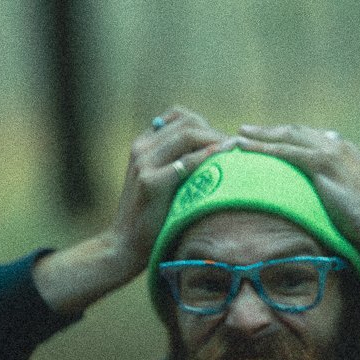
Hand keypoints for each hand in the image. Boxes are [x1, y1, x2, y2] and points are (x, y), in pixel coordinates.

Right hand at [107, 106, 233, 274]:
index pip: (178, 115)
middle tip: (235, 148)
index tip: (220, 141)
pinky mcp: (151, 183)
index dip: (204, 124)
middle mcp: (141, 148)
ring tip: (234, 153)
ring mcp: (144, 164)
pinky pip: (187, 162)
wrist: (124, 244)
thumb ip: (173, 160)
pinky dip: (209, 156)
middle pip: (187, 122)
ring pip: (188, 134)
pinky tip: (226, 157)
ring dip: (216, 140)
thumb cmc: (148, 215)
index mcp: (142, 144)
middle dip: (214, 131)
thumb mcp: (156, 179)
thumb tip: (211, 147)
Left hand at [233, 123, 359, 248]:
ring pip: (285, 137)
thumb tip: (328, 192)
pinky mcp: (321, 163)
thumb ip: (342, 187)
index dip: (288, 138)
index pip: (310, 138)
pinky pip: (283, 151)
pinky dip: (261, 147)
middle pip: (295, 132)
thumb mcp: (357, 195)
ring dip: (260, 135)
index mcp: (345, 150)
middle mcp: (336, 145)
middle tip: (248, 131)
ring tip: (238, 135)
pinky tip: (243, 146)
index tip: (272, 141)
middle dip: (271, 132)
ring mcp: (329, 151)